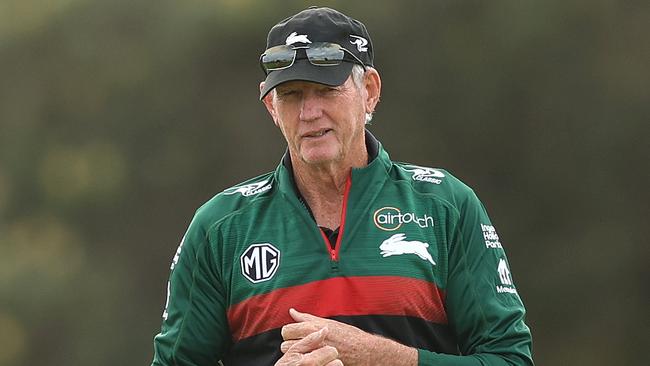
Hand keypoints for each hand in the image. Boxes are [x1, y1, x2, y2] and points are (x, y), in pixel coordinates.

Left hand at [280, 309, 416, 365]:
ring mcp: (315, 353)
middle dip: (292, 344)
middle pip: (286, 344)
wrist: (364, 351)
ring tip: (308, 352)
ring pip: (293, 355)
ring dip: (298, 353)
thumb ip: (307, 318)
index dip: (290, 334)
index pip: (286, 330)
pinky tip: (313, 359)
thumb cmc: (348, 335)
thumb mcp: (328, 323)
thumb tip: (292, 312)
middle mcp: (311, 339)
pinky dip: (306, 360)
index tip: (297, 336)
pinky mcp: (320, 362)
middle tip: (303, 345)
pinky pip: (304, 362)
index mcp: (312, 327)